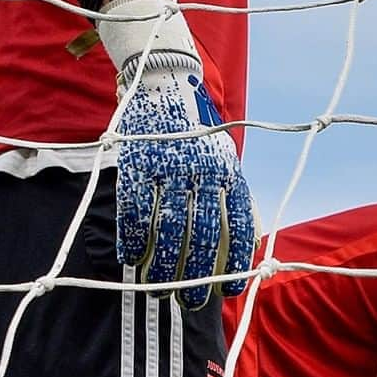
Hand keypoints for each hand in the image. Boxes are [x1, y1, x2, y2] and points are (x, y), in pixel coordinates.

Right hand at [97, 0, 254, 307]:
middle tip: (188, 302)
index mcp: (229, 168)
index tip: (229, 291)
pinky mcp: (137, 158)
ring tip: (159, 288)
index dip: (235, 262)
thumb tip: (248, 244)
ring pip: (167, 224)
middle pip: (201, 233)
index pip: (238, 223)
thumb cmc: (197, 127)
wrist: (163, 75)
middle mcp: (203, 168)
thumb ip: (232, 194)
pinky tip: (128, 257)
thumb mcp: (223, 155)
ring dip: (162, 263)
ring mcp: (169, 163)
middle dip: (196, 274)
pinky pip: (134, 205)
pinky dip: (130, 234)